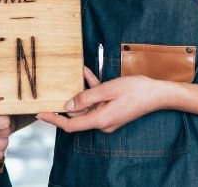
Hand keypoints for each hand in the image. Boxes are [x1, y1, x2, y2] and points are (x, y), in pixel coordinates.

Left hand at [37, 72, 167, 133]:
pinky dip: (92, 88)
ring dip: (81, 90)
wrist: (158, 93)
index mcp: (101, 120)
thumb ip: (86, 97)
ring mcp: (108, 116)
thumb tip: (68, 106)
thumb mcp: (108, 89)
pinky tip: (87, 73)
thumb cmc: (136, 91)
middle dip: (68, 99)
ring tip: (77, 72)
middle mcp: (103, 121)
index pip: (71, 125)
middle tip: (55, 87)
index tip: (40, 113)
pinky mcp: (112, 110)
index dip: (53, 120)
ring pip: (87, 104)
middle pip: (77, 114)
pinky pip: (97, 100)